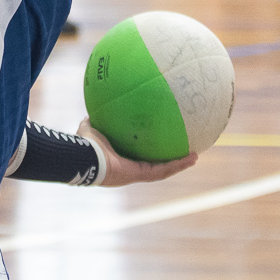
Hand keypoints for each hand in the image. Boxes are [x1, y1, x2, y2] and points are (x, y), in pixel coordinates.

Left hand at [79, 120, 197, 186]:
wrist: (84, 157)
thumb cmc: (85, 143)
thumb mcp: (92, 126)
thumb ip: (97, 118)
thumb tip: (99, 104)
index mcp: (119, 161)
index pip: (138, 158)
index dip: (150, 152)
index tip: (160, 144)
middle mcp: (129, 170)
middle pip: (154, 166)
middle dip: (169, 160)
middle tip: (183, 152)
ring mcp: (135, 174)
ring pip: (163, 170)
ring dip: (179, 164)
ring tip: (194, 157)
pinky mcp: (140, 175)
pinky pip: (162, 170)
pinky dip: (177, 164)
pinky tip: (191, 157)